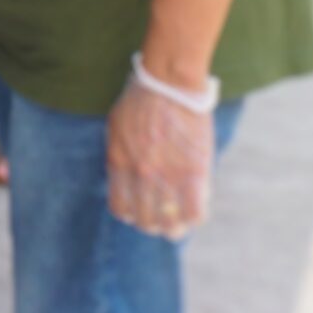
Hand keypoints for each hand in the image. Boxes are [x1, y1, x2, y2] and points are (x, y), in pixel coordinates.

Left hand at [107, 68, 216, 238]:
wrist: (167, 84)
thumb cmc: (140, 102)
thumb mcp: (116, 130)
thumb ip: (120, 157)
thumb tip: (124, 180)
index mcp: (118, 163)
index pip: (121, 208)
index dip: (131, 216)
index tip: (139, 214)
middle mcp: (140, 175)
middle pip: (146, 220)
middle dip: (154, 226)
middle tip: (163, 223)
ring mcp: (167, 175)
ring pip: (170, 222)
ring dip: (175, 228)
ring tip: (179, 223)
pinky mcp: (194, 172)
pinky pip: (196, 212)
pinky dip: (195, 217)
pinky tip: (196, 211)